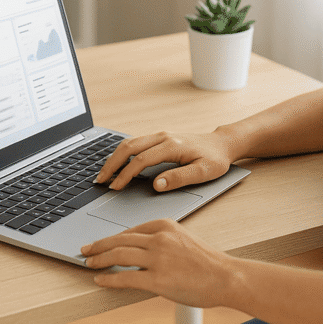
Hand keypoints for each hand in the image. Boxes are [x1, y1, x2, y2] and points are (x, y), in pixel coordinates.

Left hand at [81, 219, 236, 307]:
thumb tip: (138, 251)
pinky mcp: (158, 279)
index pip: (131, 230)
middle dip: (99, 245)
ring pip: (119, 255)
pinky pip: (125, 277)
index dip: (112, 237)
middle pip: (120, 240)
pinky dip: (108, 278)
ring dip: (99, 259)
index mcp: (165, 225)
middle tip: (85, 249)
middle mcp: (159, 238)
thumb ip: (161, 241)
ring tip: (88, 262)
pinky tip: (99, 279)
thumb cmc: (207, 263)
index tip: (101, 242)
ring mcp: (158, 258)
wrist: (226, 277)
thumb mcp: (183, 240)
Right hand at [95, 131, 235, 191]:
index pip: (141, 160)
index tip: (115, 187)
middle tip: (100, 181)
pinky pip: (135, 143)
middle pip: (129, 147)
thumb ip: (179, 178)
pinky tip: (116, 163)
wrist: (222, 144)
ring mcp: (160, 135)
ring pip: (129, 143)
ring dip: (114, 157)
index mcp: (172, 146)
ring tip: (103, 174)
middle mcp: (163, 137)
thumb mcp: (203, 172)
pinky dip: (122, 153)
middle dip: (112, 164)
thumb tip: (157, 184)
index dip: (126, 174)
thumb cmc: (215, 159)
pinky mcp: (159, 138)